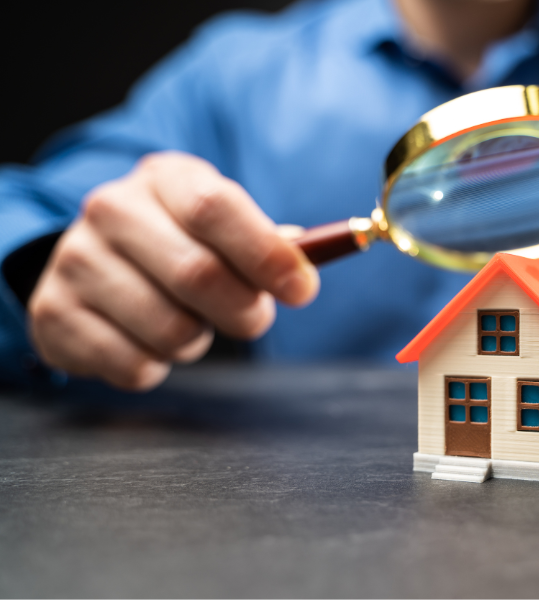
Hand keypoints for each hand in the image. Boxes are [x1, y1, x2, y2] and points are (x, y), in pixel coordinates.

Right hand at [28, 152, 318, 389]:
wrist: (96, 262)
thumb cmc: (181, 244)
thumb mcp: (224, 228)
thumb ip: (268, 245)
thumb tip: (304, 267)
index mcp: (165, 178)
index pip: (216, 208)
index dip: (266, 254)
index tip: (302, 289)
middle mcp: (112, 210)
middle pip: (197, 273)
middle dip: (244, 310)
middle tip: (254, 318)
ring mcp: (75, 261)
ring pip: (170, 329)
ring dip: (199, 341)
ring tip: (190, 322)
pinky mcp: (54, 315)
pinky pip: (134, 366)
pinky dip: (159, 366)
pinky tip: (148, 340)